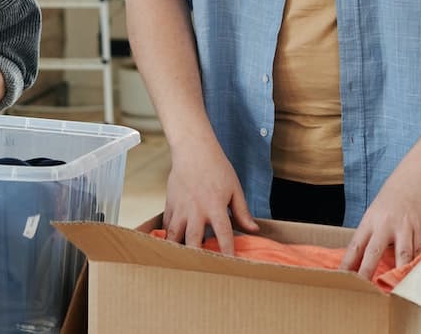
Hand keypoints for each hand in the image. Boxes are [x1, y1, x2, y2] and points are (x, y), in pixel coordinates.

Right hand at [162, 138, 259, 254]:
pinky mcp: (170, 204)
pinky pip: (167, 225)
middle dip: (198, 258)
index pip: (223, 235)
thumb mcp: (234, 189)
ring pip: (175, 236)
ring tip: (182, 262)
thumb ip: (242, 211)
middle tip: (202, 270)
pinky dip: (168, 236)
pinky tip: (171, 244)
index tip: (231, 265)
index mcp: (215, 207)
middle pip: (194, 241)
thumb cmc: (216, 167)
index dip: (228, 253)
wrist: (193, 150)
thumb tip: (253, 230)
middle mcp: (196, 210)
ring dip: (179, 250)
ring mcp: (181, 208)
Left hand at [340, 161, 420, 280]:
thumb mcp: (381, 208)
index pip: (356, 245)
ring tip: (396, 290)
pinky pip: (418, 250)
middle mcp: (386, 224)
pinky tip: (418, 269)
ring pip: (401, 257)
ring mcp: (405, 227)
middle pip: (373, 254)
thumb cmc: (399, 190)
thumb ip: (378, 230)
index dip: (348, 263)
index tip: (342, 278)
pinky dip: (417, 261)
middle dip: (367, 274)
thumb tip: (374, 254)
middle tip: (364, 291)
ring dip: (399, 274)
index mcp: (371, 219)